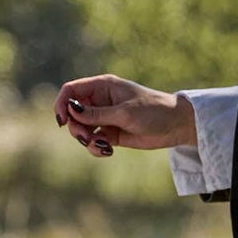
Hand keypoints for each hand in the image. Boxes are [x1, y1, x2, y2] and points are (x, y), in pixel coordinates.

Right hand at [52, 74, 195, 157]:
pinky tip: (108, 151)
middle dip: (75, 127)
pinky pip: (92, 142)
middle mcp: (100, 100)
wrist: (175, 126)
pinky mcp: (110, 133)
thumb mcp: (124, 113)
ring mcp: (104, 117)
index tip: (62, 121)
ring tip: (101, 146)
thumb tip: (70, 109)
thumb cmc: (153, 111)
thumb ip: (97, 114)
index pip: (71, 90)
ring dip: (85, 140)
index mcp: (103, 86)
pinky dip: (95, 148)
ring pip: (80, 129)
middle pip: (72, 112)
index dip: (62, 103)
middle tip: (86, 138)